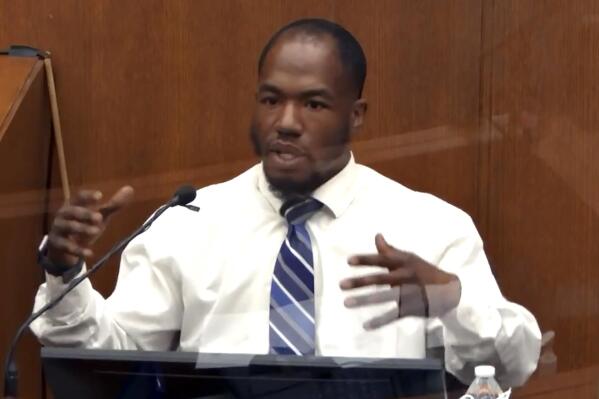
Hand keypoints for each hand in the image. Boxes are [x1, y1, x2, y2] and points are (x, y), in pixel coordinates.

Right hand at [46, 186, 134, 266]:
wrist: (63, 247)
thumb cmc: (83, 226)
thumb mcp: (99, 216)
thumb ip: (113, 205)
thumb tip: (130, 189)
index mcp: (73, 205)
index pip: (78, 197)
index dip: (88, 196)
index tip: (100, 195)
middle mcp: (63, 215)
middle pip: (72, 211)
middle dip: (85, 214)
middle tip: (99, 217)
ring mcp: (58, 229)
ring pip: (68, 227)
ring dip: (82, 229)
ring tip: (96, 231)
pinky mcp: (56, 244)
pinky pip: (66, 246)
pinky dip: (78, 250)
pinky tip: (90, 253)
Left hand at [340, 233, 460, 328]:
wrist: (450, 290)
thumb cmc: (425, 271)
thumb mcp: (410, 258)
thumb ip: (391, 251)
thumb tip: (377, 236)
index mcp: (404, 262)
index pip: (382, 259)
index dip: (366, 260)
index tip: (348, 261)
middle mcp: (404, 276)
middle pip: (380, 278)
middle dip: (360, 281)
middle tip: (341, 285)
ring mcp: (408, 293)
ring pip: (384, 297)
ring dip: (364, 300)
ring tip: (346, 303)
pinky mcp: (411, 308)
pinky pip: (393, 315)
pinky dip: (380, 321)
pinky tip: (366, 325)